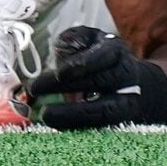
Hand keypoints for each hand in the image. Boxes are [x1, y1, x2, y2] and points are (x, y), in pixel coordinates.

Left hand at [24, 26, 166, 130]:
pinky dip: (77, 127)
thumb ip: (74, 38)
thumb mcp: (91, 40)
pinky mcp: (120, 122)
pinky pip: (99, 127)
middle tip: (36, 90)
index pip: (103, 56)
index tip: (60, 73)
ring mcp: (126, 101)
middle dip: (68, 88)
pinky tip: (57, 125)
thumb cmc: (101, 57)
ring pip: (104, 111)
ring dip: (72, 115)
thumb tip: (61, 46)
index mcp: (116, 51)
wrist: (130, 84)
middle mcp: (125, 75)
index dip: (83, 63)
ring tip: (46, 116)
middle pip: (101, 82)